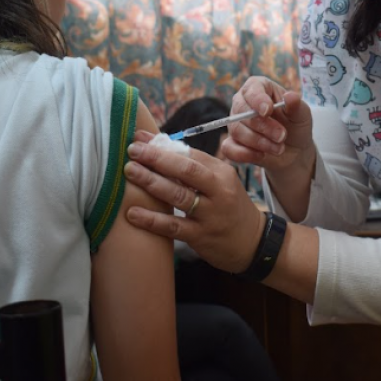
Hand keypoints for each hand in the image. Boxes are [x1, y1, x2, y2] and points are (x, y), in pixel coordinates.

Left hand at [124, 132, 265, 273]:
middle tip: (132, 150)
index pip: (191, 154)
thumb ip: (193, 167)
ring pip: (178, 195)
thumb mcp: (219, 183)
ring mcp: (211, 215)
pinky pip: (173, 227)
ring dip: (151, 182)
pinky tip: (132, 213)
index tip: (140, 138)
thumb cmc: (228, 207)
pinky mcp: (201, 237)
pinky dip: (152, 220)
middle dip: (157, 158)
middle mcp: (219, 191)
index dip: (163, 145)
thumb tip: (158, 145)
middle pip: (187, 170)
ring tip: (129, 172)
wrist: (251, 242)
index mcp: (222, 173)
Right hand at [224, 76, 313, 174]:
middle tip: (282, 136)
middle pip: (241, 111)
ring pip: (236, 130)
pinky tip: (262, 156)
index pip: (252, 89)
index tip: (267, 110)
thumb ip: (296, 106)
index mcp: (259, 88)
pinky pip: (229, 148)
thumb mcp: (301, 115)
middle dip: (263, 126)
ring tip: (279, 148)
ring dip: (259, 142)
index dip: (257, 99)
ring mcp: (235, 123)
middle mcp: (243, 103)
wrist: (294, 150)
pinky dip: (244, 154)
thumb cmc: (296, 125)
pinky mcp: (232, 143)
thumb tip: (290, 96)